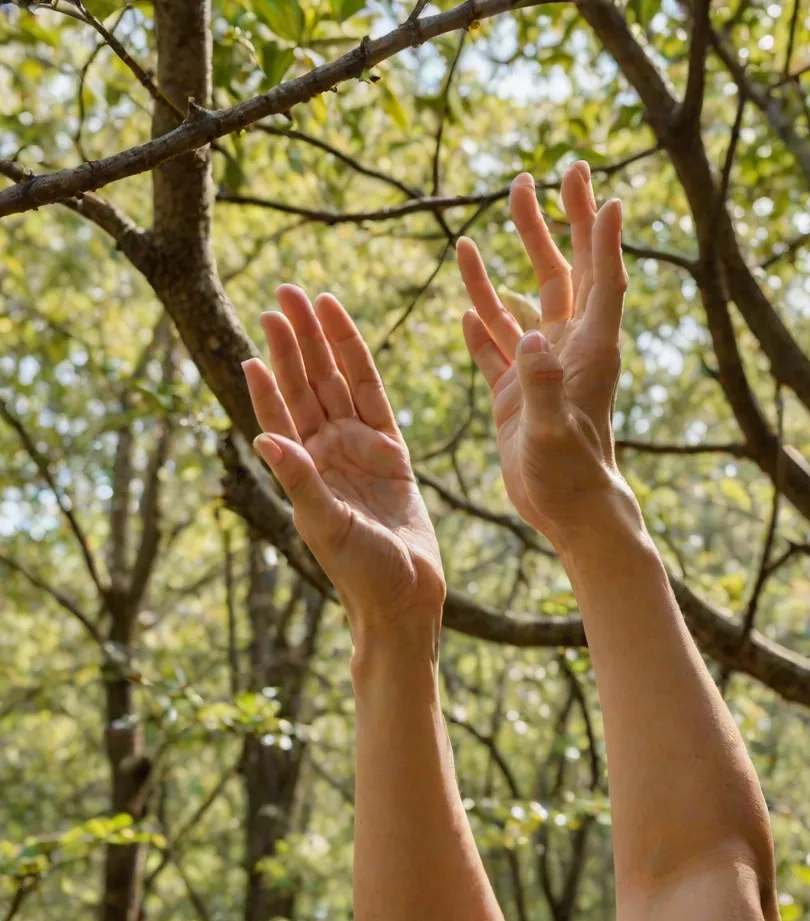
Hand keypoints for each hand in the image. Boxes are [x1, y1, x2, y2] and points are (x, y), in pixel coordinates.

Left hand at [241, 285, 444, 642]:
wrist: (406, 594)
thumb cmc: (362, 571)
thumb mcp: (325, 525)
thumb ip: (300, 480)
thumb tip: (264, 437)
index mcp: (304, 470)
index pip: (280, 409)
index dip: (269, 372)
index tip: (259, 331)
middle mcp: (326, 453)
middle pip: (306, 384)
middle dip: (293, 340)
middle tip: (281, 293)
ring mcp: (357, 448)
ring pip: (336, 382)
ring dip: (321, 343)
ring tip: (307, 299)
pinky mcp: (390, 451)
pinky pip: (373, 397)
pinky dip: (359, 367)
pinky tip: (342, 341)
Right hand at [456, 162, 630, 552]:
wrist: (568, 513)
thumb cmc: (570, 476)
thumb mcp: (554, 434)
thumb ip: (542, 385)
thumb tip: (530, 338)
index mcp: (588, 351)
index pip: (601, 280)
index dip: (601, 236)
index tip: (598, 190)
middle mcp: (567, 351)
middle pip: (561, 275)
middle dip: (550, 226)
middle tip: (533, 178)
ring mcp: (539, 370)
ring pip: (520, 305)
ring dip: (506, 266)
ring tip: (478, 230)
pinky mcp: (514, 393)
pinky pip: (495, 347)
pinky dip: (482, 324)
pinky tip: (467, 303)